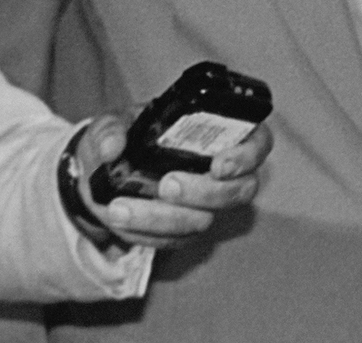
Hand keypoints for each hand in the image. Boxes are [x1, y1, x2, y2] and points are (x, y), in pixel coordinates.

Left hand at [68, 111, 271, 249]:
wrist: (103, 172)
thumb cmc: (124, 137)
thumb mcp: (112, 122)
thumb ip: (110, 130)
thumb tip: (113, 146)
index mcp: (221, 133)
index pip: (257, 143)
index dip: (246, 156)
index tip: (219, 164)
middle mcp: (223, 172)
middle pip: (240, 190)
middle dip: (204, 192)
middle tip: (166, 184)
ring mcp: (206, 204)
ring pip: (205, 220)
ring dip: (164, 218)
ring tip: (121, 208)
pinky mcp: (185, 229)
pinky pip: (175, 239)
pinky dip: (146, 232)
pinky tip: (121, 219)